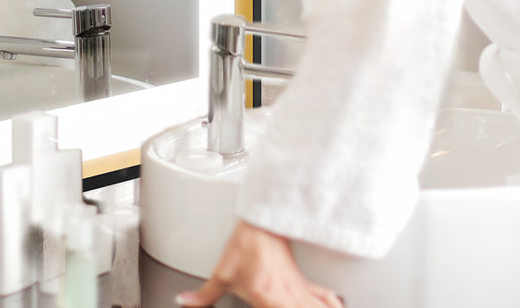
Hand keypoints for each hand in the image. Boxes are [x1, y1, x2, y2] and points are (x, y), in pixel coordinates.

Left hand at [175, 221, 343, 307]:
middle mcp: (287, 296)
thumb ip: (205, 295)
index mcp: (268, 298)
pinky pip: (326, 297)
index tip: (267, 307)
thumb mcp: (222, 272)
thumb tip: (185, 302)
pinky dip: (331, 303)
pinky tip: (334, 306)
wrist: (263, 219)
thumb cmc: (247, 243)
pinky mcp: (305, 282)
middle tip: (285, 306)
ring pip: (319, 307)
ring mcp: (299, 290)